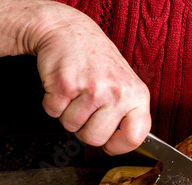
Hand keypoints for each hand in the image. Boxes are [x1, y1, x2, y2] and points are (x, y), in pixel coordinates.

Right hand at [33, 2, 150, 154]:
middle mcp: (118, 93)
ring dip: (68, 114)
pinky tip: (63, 86)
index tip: (109, 143)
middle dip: (85, 130)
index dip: (118, 146)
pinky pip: (53, 113)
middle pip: (95, 139)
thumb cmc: (98, 63)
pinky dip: (53, 103)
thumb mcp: (126, 86)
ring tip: (76, 93)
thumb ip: (127, 114)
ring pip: (71, 127)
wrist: (69, 31)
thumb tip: (120, 145)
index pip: (135, 137)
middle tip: (86, 109)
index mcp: (138, 96)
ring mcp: (92, 88)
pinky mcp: (66, 85)